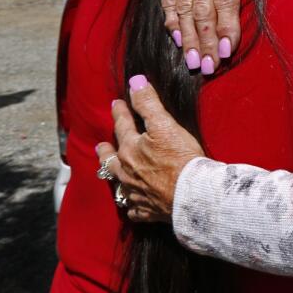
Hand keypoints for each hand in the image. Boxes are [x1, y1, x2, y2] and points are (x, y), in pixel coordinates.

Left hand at [96, 77, 204, 222]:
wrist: (192, 194)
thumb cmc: (181, 158)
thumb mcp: (165, 125)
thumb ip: (148, 104)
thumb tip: (134, 82)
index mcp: (131, 149)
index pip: (123, 125)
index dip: (120, 112)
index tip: (116, 104)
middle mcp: (128, 171)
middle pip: (112, 159)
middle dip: (106, 150)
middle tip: (100, 146)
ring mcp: (136, 192)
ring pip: (119, 184)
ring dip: (115, 177)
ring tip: (112, 174)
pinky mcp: (147, 210)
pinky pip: (135, 209)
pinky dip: (133, 205)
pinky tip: (133, 205)